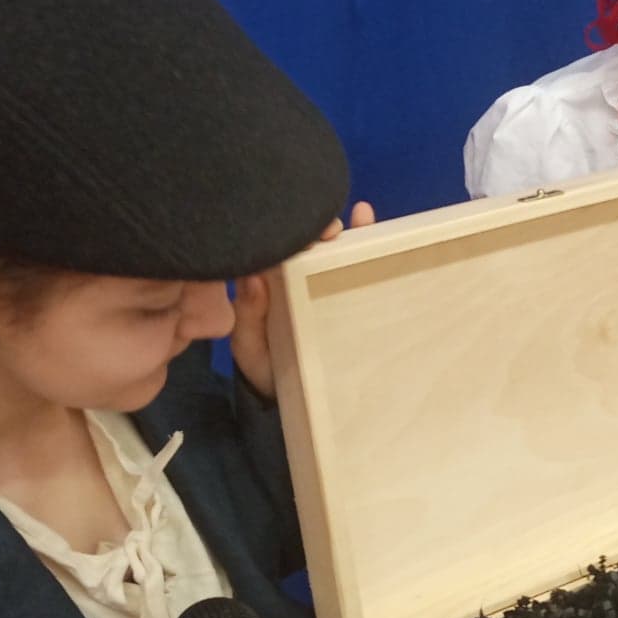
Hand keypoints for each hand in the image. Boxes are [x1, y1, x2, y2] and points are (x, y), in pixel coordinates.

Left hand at [232, 200, 376, 395]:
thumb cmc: (264, 367)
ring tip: (362, 217)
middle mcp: (296, 273)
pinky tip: (369, 218)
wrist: (292, 399)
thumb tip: (252, 278)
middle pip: (309, 240)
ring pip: (336, 247)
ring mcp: (324, 281)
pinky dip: (366, 240)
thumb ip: (248, 316)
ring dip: (347, 228)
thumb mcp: (248, 345)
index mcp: (268, 281)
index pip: (278, 245)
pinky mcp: (348, 293)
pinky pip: (358, 264)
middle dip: (320, 226)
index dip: (287, 230)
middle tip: (331, 228)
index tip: (296, 224)